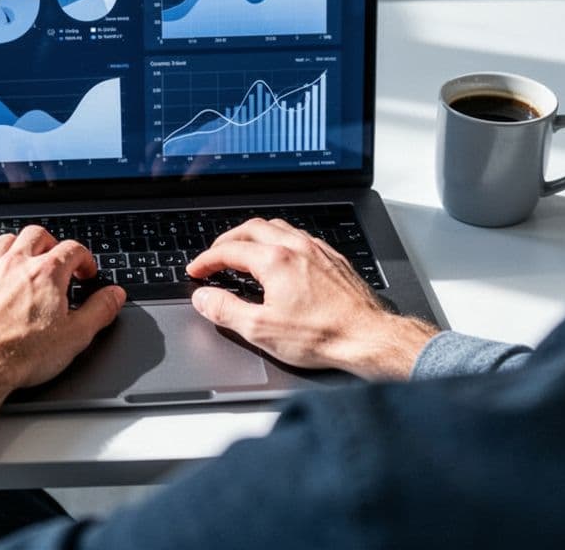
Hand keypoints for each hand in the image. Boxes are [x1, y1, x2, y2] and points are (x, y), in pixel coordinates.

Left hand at [0, 225, 125, 392]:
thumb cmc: (22, 354)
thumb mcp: (75, 337)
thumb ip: (99, 311)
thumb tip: (115, 295)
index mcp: (46, 273)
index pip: (72, 249)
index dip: (84, 259)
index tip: (85, 273)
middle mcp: (16, 264)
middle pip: (37, 235)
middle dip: (51, 244)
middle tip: (57, 261)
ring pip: (5, 241)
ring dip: (19, 247)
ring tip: (26, 262)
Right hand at [185, 218, 437, 379]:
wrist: (367, 338)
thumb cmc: (322, 335)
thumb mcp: (261, 330)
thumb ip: (226, 310)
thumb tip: (204, 298)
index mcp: (275, 260)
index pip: (229, 251)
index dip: (206, 260)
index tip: (196, 270)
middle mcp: (296, 247)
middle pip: (252, 228)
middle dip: (227, 240)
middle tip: (214, 256)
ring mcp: (317, 250)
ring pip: (278, 227)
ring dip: (254, 235)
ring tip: (243, 250)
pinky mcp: (333, 258)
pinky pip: (300, 237)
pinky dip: (280, 240)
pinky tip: (281, 257)